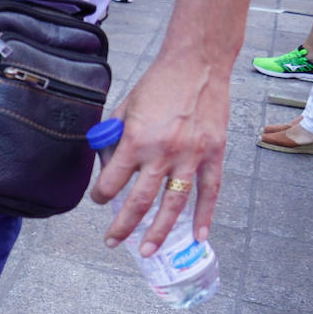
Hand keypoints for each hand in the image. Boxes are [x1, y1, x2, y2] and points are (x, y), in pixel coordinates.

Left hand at [88, 52, 226, 255]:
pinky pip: (210, 191)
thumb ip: (112, 139)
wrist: (197, 63)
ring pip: (173, 203)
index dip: (100, 195)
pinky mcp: (214, 153)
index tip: (98, 199)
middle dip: (122, 225)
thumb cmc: (156, 85)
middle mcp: (163, 152)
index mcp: (136, 141)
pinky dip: (204, 215)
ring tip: (147, 250)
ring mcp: (191, 155)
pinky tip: (198, 236)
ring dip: (159, 230)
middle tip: (111, 241)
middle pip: (139, 201)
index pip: (111, 182)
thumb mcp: (123, 109)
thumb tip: (104, 165)